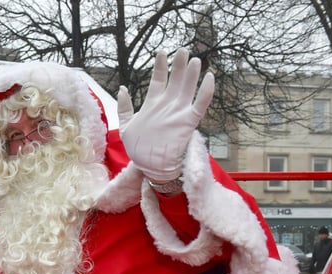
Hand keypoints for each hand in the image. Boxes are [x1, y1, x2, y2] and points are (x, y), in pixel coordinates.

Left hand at [117, 48, 214, 182]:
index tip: (161, 52)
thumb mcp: (125, 126)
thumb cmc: (138, 148)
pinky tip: (210, 78)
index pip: (158, 80)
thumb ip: (125, 107)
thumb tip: (122, 88)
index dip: (160, 66)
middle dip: (178, 65)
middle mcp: (167, 105)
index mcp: (153, 104)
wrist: (150, 166)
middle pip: (175, 80)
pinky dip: (206, 92)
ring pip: (187, 88)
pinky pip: (200, 105)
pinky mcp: (188, 122)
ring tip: (194, 59)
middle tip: (183, 49)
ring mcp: (178, 113)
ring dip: (191, 74)